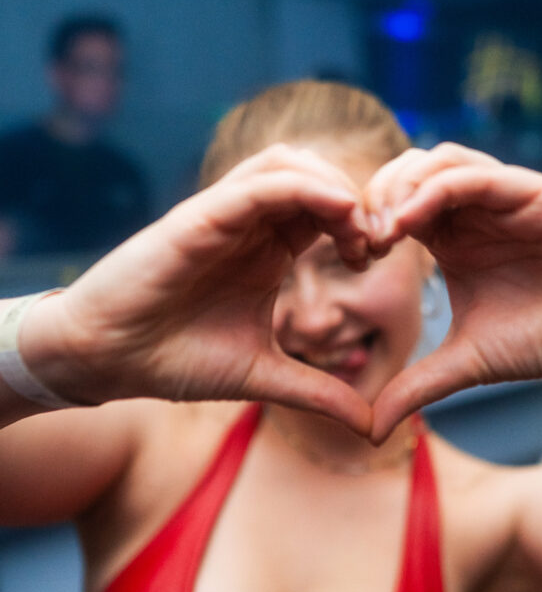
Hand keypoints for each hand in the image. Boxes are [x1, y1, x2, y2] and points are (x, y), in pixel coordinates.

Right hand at [22, 145, 371, 433]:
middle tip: (380, 240)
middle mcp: (247, 224)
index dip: (362, 223)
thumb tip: (372, 428)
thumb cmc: (175, 359)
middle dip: (358, 199)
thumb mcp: (264, 376)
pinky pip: (259, 183)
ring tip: (359, 228)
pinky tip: (336, 209)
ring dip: (334, 184)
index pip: (326, 210)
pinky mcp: (199, 217)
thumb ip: (319, 393)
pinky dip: (303, 186)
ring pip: (289, 163)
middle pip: (316, 175)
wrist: (107, 359)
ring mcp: (223, 216)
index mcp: (267, 250)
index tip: (382, 257)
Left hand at [364, 144, 541, 440]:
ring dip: (401, 187)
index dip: (364, 222)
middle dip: (374, 198)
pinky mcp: (536, 193)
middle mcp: (475, 209)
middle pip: (407, 171)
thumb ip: (417, 385)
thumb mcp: (468, 363)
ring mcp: (504, 196)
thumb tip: (370, 430)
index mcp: (453, 237)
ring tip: (383, 231)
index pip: (394, 204)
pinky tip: (412, 221)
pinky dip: (437, 190)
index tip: (351, 259)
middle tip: (360, 242)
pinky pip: (477, 174)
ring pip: (438, 160)